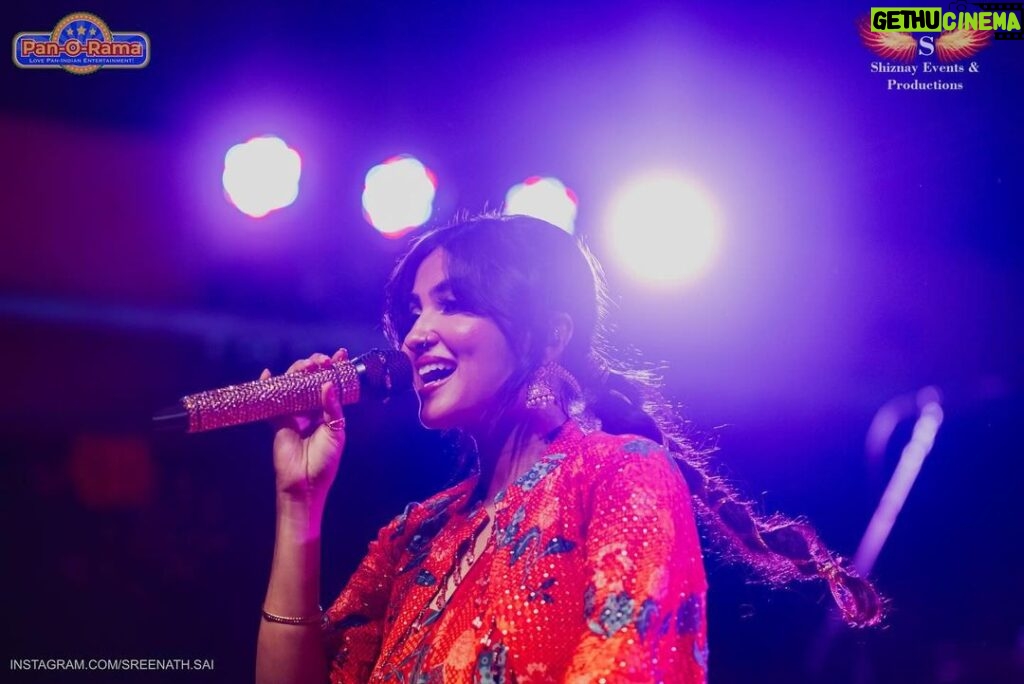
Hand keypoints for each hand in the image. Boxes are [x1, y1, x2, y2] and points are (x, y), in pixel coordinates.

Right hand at [263, 348, 348, 503]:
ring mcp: (293, 413)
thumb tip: (327, 383)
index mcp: (329, 411)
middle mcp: (311, 408)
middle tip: (322, 361)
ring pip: (293, 384)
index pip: (332, 384)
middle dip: (317, 365)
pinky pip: (271, 401)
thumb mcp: (336, 432)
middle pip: (311, 379)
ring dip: (298, 370)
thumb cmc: (325, 460)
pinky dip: (267, 385)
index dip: (336, 367)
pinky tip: (267, 374)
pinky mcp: (277, 420)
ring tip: (307, 366)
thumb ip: (332, 408)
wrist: (304, 483)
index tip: (341, 355)